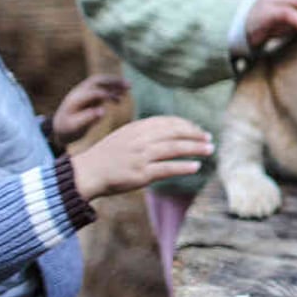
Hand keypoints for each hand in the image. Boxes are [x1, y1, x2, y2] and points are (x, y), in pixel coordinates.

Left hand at [52, 74, 128, 146]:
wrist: (59, 127)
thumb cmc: (67, 128)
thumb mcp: (75, 127)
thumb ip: (88, 118)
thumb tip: (103, 111)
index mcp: (75, 100)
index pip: (91, 92)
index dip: (104, 95)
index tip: (117, 101)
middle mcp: (79, 92)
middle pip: (97, 80)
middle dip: (113, 81)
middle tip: (128, 85)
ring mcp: (85, 92)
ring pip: (102, 82)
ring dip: (115, 83)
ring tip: (129, 87)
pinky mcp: (90, 96)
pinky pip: (103, 89)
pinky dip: (113, 91)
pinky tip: (119, 100)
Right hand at [70, 116, 213, 200]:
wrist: (87, 172)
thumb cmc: (109, 155)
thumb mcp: (126, 135)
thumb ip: (146, 131)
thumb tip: (172, 130)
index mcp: (137, 127)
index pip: (169, 122)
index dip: (187, 125)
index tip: (199, 130)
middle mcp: (141, 139)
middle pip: (176, 133)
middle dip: (195, 135)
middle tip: (209, 139)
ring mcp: (141, 156)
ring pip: (175, 149)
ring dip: (196, 149)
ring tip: (209, 150)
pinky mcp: (141, 174)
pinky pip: (167, 169)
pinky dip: (184, 167)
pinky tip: (196, 167)